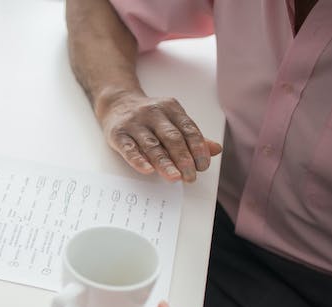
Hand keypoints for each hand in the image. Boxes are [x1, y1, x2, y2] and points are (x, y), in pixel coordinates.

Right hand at [96, 89, 221, 181]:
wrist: (117, 103)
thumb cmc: (148, 117)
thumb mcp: (171, 120)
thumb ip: (191, 136)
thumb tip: (215, 150)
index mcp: (171, 108)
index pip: (188, 129)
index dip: (198, 148)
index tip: (203, 165)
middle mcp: (153, 113)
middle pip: (172, 138)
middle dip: (183, 158)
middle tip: (190, 176)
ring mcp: (134, 123)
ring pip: (152, 145)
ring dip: (165, 163)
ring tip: (175, 178)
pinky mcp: (118, 134)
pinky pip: (129, 149)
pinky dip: (139, 160)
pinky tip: (148, 169)